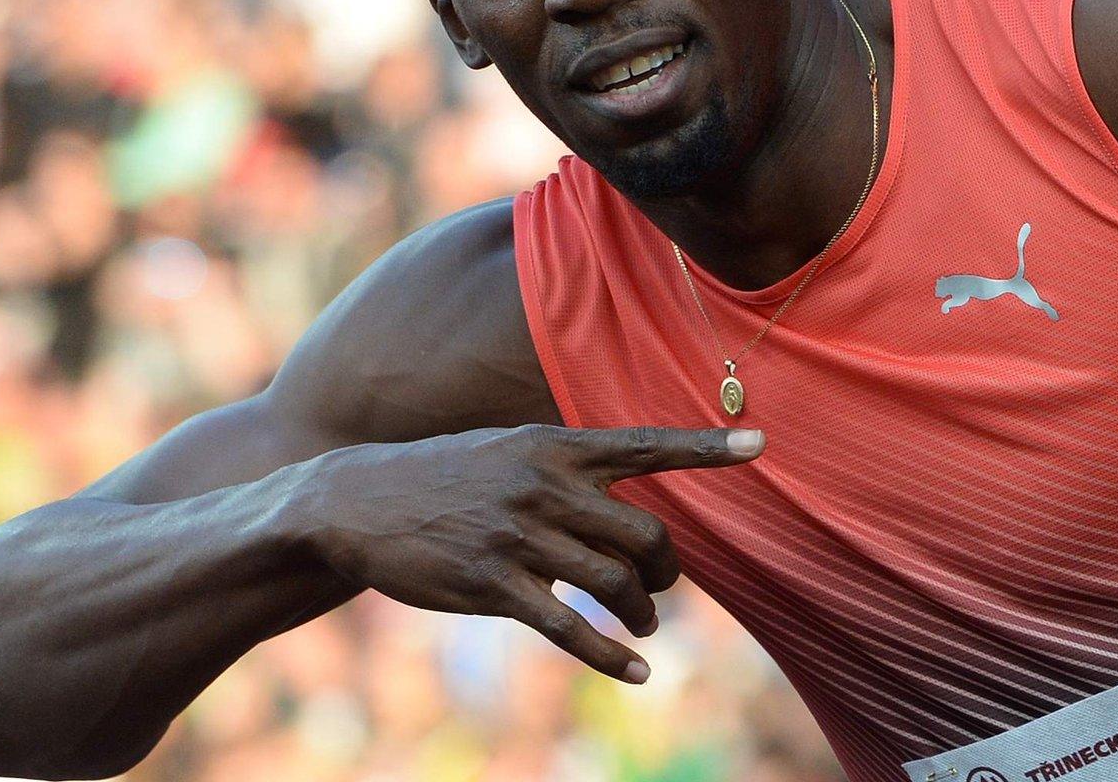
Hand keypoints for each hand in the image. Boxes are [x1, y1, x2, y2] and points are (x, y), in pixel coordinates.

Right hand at [292, 423, 762, 681]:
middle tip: (662, 586)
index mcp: (555, 446)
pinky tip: (637, 672)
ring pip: (614, 584)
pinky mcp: (493, 586)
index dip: (706, 446)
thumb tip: (630, 502)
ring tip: (644, 625)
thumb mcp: (510, 450)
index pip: (646, 444)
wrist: (358, 502)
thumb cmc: (448, 476)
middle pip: (646, 534)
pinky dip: (611, 655)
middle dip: (667, 570)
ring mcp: (518, 537)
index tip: (760, 444)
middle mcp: (544, 486)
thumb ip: (571, 470)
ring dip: (643, 614)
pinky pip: (570, 628)